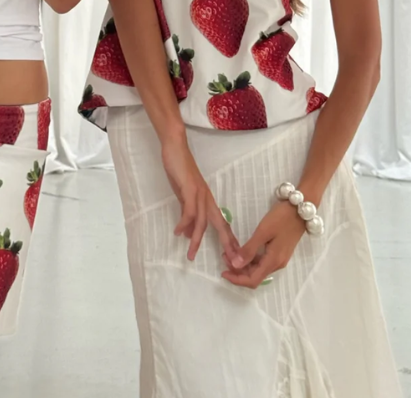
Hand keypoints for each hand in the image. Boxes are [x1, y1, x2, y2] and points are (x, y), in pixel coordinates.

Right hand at [161, 136, 240, 263]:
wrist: (175, 147)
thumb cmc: (180, 170)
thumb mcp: (184, 196)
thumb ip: (187, 214)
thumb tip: (188, 233)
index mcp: (208, 201)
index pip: (222, 224)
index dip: (229, 241)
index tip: (235, 257)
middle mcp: (207, 199)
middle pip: (221, 225)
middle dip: (227, 244)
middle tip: (232, 262)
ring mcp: (199, 193)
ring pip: (203, 222)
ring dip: (197, 240)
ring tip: (190, 255)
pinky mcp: (189, 188)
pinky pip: (189, 210)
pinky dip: (184, 223)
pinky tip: (178, 232)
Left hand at [222, 200, 305, 288]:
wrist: (300, 209)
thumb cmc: (281, 218)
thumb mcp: (263, 231)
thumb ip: (249, 249)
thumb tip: (235, 265)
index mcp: (273, 261)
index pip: (253, 280)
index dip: (237, 279)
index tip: (223, 272)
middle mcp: (277, 264)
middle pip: (255, 276)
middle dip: (238, 271)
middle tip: (224, 257)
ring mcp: (279, 258)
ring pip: (258, 269)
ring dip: (243, 264)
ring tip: (230, 252)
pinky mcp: (280, 251)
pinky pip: (262, 261)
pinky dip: (250, 258)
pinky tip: (242, 249)